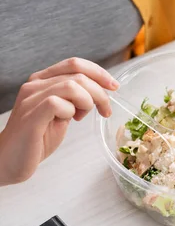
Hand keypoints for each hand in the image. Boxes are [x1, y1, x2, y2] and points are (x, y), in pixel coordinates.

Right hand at [0, 58, 118, 185]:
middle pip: (78, 73)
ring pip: (72, 85)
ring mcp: (31, 99)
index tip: (113, 86)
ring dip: (88, 101)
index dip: (99, 72)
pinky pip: (57, 102)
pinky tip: (69, 121)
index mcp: (42, 80)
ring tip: (83, 117)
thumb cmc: (36, 139)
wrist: (10, 161)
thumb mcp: (62, 114)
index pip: (74, 63)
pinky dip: (71, 111)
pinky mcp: (31, 115)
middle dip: (100, 92)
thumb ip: (75, 101)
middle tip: (105, 110)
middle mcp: (35, 85)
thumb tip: (98, 93)